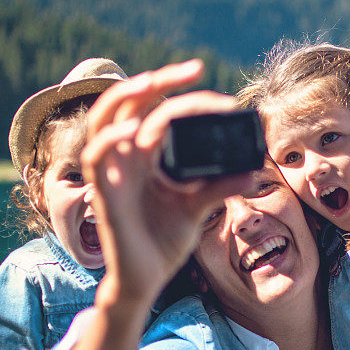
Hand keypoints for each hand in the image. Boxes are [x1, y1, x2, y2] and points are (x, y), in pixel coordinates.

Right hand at [82, 60, 250, 310]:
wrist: (145, 280)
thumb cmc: (164, 242)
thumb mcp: (198, 208)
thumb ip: (220, 186)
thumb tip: (254, 171)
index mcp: (144, 156)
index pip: (159, 111)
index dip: (187, 98)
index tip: (225, 100)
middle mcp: (125, 157)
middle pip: (131, 102)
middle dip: (159, 81)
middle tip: (196, 70)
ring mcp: (111, 172)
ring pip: (105, 118)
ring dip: (127, 95)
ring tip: (155, 82)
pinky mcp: (103, 193)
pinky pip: (95, 157)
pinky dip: (112, 139)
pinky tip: (137, 131)